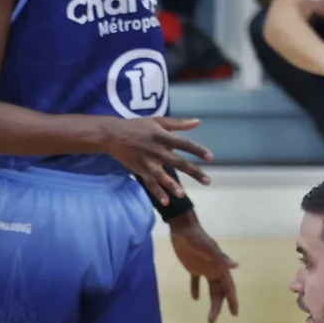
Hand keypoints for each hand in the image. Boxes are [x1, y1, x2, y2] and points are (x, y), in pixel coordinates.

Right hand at [93, 114, 211, 200]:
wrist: (113, 135)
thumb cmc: (137, 126)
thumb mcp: (158, 121)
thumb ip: (178, 123)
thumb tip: (198, 122)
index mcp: (163, 137)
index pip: (185, 144)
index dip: (198, 151)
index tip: (210, 158)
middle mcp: (157, 150)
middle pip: (179, 163)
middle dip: (194, 172)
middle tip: (207, 181)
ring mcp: (148, 162)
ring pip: (162, 176)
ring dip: (172, 186)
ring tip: (182, 194)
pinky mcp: (140, 170)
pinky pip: (150, 184)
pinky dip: (157, 193)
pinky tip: (166, 202)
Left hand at [169, 214, 238, 322]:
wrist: (183, 228)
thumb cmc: (196, 238)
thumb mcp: (208, 249)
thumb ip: (221, 258)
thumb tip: (236, 266)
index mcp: (220, 267)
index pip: (228, 287)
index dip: (232, 300)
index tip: (234, 314)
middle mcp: (214, 269)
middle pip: (219, 292)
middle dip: (218, 306)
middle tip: (212, 321)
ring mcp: (204, 268)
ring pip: (210, 289)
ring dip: (210, 302)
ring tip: (209, 317)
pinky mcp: (193, 266)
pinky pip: (196, 281)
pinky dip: (196, 289)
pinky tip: (195, 298)